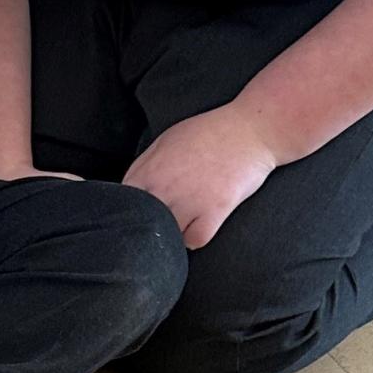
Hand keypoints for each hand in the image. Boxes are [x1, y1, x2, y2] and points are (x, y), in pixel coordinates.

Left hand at [122, 107, 275, 247]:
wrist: (251, 130)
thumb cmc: (209, 132)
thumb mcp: (165, 140)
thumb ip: (144, 166)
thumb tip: (128, 189)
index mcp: (149, 171)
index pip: (122, 205)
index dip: (127, 213)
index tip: (137, 215)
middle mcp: (164, 188)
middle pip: (142, 225)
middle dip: (149, 226)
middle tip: (162, 222)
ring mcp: (189, 201)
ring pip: (167, 236)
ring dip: (172, 233)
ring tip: (183, 221)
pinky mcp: (214, 212)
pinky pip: (194, 241)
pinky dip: (195, 238)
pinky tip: (199, 226)